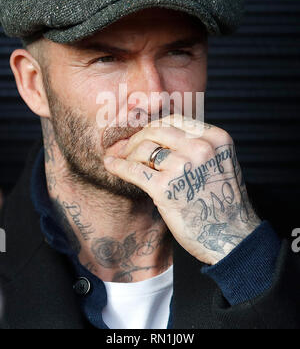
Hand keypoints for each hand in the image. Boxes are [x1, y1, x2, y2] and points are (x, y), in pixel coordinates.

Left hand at [104, 115, 260, 264]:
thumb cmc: (222, 201)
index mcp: (215, 138)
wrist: (232, 237)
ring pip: (143, 148)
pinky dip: (118, 166)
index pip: (174, 120)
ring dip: (128, 154)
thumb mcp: (219, 161)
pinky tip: (111, 165)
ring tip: (122, 160)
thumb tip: (160, 133)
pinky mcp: (166, 189)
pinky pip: (134, 170)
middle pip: (155, 130)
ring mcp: (183, 167)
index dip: (152, 127)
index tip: (142, 135)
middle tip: (127, 148)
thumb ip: (196, 145)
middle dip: (137, 138)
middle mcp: (201, 148)